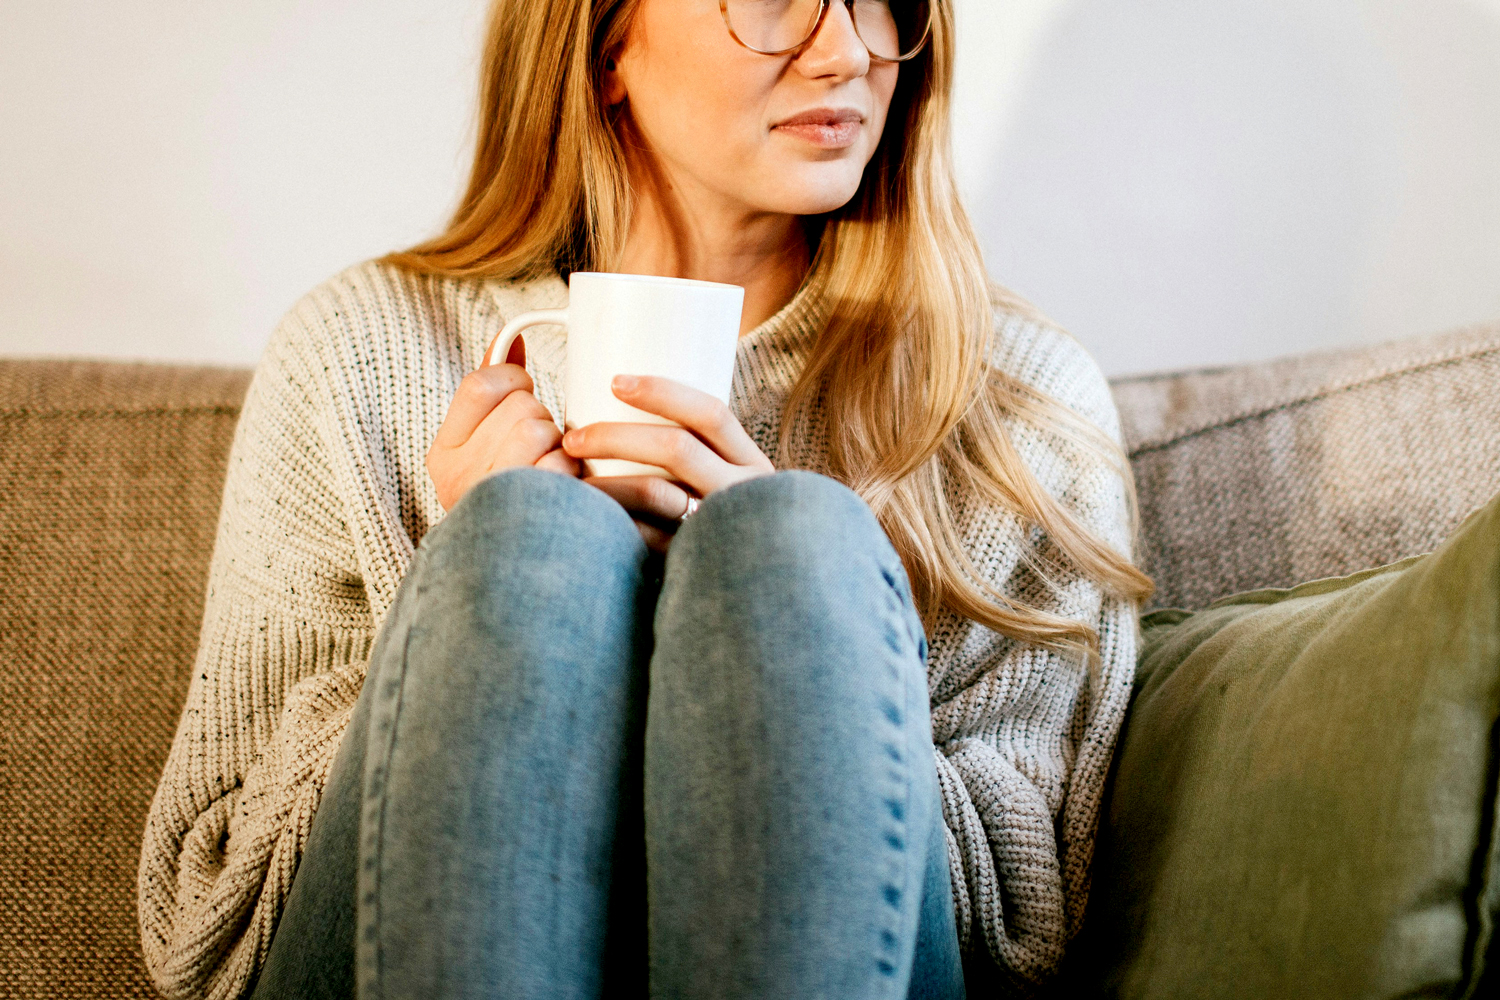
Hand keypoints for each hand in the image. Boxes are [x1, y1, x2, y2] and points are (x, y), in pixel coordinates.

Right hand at [427, 335, 579, 512]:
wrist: (514, 575)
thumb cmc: (509, 496)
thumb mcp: (484, 443)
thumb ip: (493, 389)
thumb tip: (511, 338)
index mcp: (443, 454)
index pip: (480, 384)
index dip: (514, 378)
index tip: (524, 392)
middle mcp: (458, 478)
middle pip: (521, 407)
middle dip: (542, 419)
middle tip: (540, 447)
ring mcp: (491, 498)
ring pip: (540, 430)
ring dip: (558, 445)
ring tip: (552, 468)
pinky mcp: (528, 516)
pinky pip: (561, 465)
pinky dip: (572, 473)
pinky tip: (564, 490)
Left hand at [561, 375, 774, 551]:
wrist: (756, 589)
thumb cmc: (726, 527)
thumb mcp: (729, 486)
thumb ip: (697, 461)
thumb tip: (625, 415)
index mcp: (751, 463)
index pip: (712, 414)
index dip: (663, 392)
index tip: (616, 381)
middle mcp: (743, 492)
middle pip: (677, 447)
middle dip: (615, 436)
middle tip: (572, 438)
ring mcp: (721, 528)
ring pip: (656, 492)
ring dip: (605, 481)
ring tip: (569, 479)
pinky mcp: (697, 562)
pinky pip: (647, 539)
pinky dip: (613, 524)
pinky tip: (586, 521)